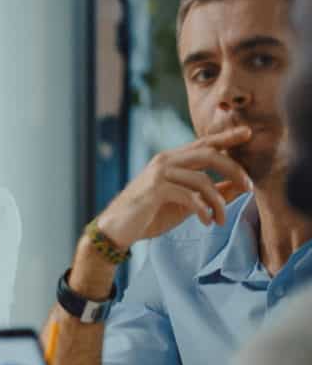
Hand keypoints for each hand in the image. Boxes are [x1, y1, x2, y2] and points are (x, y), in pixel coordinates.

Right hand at [95, 127, 253, 249]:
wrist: (116, 230)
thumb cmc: (149, 216)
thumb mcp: (185, 204)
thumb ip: (209, 193)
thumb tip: (239, 187)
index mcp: (171, 160)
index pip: (203, 144)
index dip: (226, 138)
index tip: (248, 134)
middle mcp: (165, 161)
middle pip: (209, 154)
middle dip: (234, 169)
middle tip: (250, 187)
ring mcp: (159, 174)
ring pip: (202, 179)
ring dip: (218, 202)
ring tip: (221, 219)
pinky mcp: (155, 190)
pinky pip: (190, 196)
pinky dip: (203, 210)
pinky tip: (206, 222)